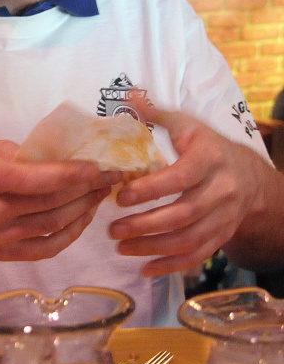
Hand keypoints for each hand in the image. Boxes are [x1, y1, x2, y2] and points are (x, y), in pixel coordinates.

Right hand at [0, 140, 120, 261]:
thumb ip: (26, 155)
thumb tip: (68, 157)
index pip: (37, 179)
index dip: (72, 174)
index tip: (98, 167)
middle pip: (51, 203)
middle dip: (86, 189)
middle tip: (111, 177)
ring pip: (54, 225)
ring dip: (84, 209)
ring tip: (101, 194)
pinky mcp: (5, 255)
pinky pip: (48, 247)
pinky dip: (71, 234)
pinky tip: (84, 218)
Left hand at [110, 103, 269, 275]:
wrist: (251, 178)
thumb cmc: (208, 148)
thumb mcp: (189, 126)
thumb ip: (158, 114)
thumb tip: (128, 95)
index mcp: (209, 159)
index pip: (180, 178)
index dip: (150, 190)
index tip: (121, 196)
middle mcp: (221, 191)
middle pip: (183, 215)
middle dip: (145, 225)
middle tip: (112, 230)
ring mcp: (224, 217)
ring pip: (189, 239)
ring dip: (152, 247)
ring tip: (120, 247)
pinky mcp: (221, 236)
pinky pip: (198, 256)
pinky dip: (171, 265)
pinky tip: (144, 268)